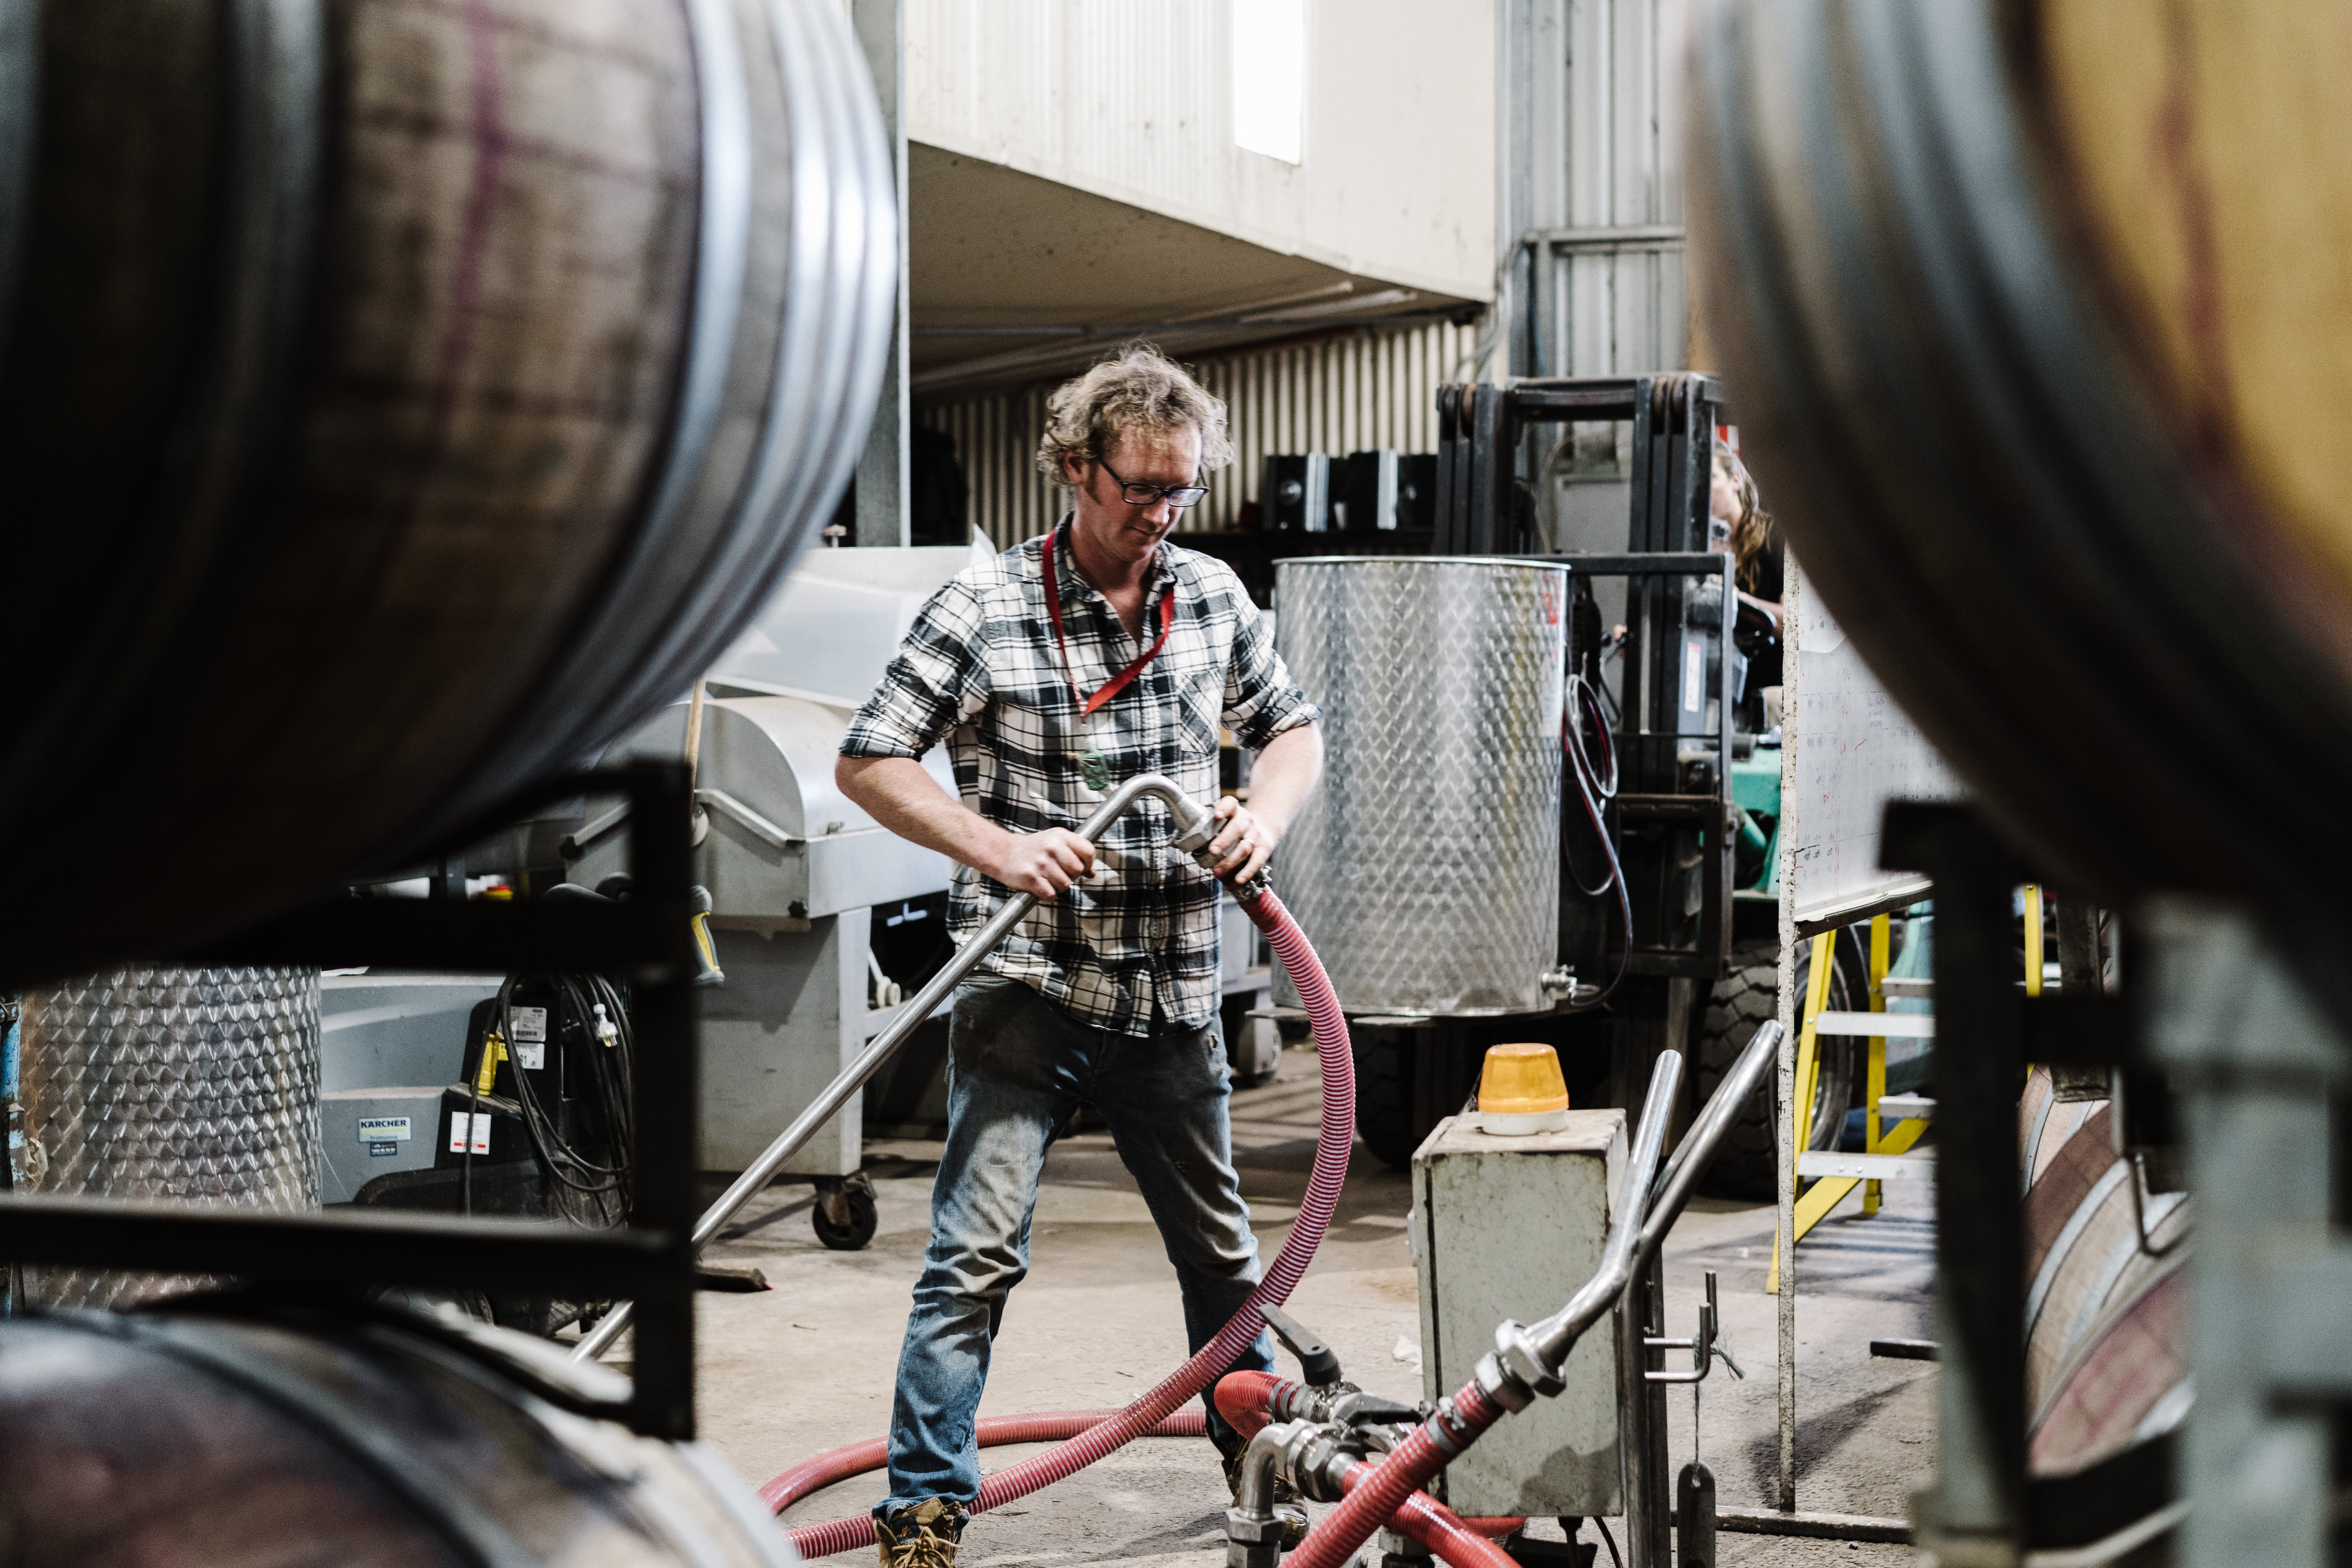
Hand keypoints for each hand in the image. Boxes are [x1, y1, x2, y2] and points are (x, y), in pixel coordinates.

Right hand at [980, 827, 1096, 898]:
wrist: (1003, 852)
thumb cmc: (1033, 849)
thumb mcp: (1055, 843)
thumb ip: (1075, 854)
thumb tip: (1091, 873)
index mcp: (1061, 836)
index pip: (1088, 851)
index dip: (1087, 863)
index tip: (1080, 867)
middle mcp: (1052, 847)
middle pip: (1078, 870)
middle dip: (1071, 876)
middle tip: (1059, 873)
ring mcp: (1041, 863)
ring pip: (1065, 885)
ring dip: (1058, 886)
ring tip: (1047, 878)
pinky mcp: (1031, 878)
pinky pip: (1051, 895)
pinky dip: (1047, 894)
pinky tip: (1040, 885)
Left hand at [1206, 796, 1275, 885]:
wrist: (1262, 828)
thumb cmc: (1233, 828)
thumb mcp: (1221, 822)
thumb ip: (1201, 830)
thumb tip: (1176, 843)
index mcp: (1234, 810)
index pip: (1230, 803)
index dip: (1224, 808)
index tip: (1216, 815)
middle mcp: (1246, 820)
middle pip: (1237, 828)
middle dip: (1224, 840)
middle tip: (1212, 851)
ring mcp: (1256, 834)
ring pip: (1245, 847)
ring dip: (1230, 861)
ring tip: (1217, 871)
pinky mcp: (1264, 848)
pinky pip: (1257, 861)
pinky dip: (1247, 871)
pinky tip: (1238, 880)